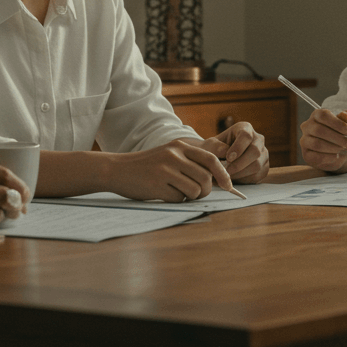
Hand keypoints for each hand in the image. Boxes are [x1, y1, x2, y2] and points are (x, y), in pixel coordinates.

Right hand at [103, 140, 233, 201]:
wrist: (117, 169)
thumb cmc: (147, 165)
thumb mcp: (169, 155)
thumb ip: (189, 161)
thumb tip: (216, 178)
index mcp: (180, 146)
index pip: (210, 159)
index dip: (223, 174)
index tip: (228, 186)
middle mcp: (174, 155)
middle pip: (206, 178)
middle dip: (206, 191)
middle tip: (196, 194)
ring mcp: (166, 170)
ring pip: (195, 190)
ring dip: (191, 197)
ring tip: (179, 193)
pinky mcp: (158, 184)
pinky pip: (179, 199)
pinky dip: (176, 200)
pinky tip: (163, 193)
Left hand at [196, 121, 268, 182]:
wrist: (218, 160)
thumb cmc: (214, 151)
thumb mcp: (210, 146)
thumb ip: (216, 147)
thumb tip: (226, 151)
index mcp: (245, 128)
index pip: (246, 136)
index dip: (238, 148)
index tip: (228, 158)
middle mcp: (258, 139)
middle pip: (255, 151)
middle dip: (239, 164)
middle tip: (226, 172)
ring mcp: (263, 154)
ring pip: (257, 165)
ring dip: (240, 174)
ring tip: (227, 176)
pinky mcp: (264, 167)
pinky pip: (257, 176)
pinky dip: (244, 180)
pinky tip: (234, 178)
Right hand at [299, 108, 346, 171]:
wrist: (345, 150)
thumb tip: (345, 115)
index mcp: (317, 115)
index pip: (323, 115)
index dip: (337, 123)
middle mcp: (308, 126)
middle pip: (319, 130)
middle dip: (338, 138)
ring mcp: (305, 141)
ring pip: (317, 144)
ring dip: (334, 148)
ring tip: (343, 148)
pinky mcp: (307, 155)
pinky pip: (316, 157)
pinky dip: (329, 157)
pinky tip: (336, 155)